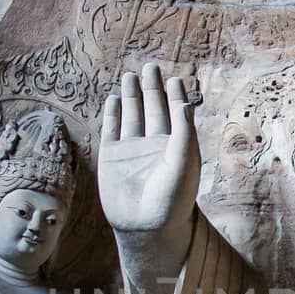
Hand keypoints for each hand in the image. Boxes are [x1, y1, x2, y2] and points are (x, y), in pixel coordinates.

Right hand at [98, 63, 200, 289]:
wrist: (147, 227)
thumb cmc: (173, 198)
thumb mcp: (184, 161)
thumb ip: (183, 131)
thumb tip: (183, 102)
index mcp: (176, 144)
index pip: (175, 112)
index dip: (174, 94)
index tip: (175, 78)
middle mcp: (154, 144)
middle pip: (152, 108)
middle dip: (151, 88)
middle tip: (150, 66)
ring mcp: (132, 150)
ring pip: (131, 115)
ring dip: (130, 96)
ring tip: (129, 75)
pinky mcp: (111, 158)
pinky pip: (111, 130)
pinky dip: (112, 114)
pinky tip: (112, 99)